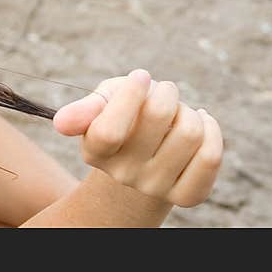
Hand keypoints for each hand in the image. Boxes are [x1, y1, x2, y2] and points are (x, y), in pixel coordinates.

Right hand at [53, 69, 222, 207]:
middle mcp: (122, 174)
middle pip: (159, 116)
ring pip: (190, 133)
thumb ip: (83, 110)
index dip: (130, 95)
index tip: (140, 76)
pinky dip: (211, 129)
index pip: (109, 129)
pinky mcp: (187, 196)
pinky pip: (210, 156)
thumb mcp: (101, 105)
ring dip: (188, 110)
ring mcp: (155, 188)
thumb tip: (61, 123)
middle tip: (162, 91)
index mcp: (95, 151)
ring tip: (177, 113)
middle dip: (166, 91)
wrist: (141, 159)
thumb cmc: (119, 117)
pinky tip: (201, 122)